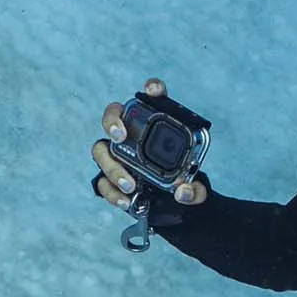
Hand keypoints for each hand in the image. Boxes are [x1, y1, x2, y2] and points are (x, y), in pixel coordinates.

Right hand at [92, 77, 208, 210]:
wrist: (169, 208)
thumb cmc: (180, 185)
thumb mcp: (195, 190)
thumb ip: (195, 191)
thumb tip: (183, 192)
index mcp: (157, 126)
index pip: (153, 98)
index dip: (152, 89)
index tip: (153, 90)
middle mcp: (132, 135)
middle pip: (113, 115)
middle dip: (112, 121)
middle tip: (120, 136)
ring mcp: (117, 155)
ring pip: (100, 150)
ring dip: (112, 166)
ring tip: (130, 184)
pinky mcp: (109, 177)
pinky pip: (102, 181)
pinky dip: (112, 191)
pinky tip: (126, 200)